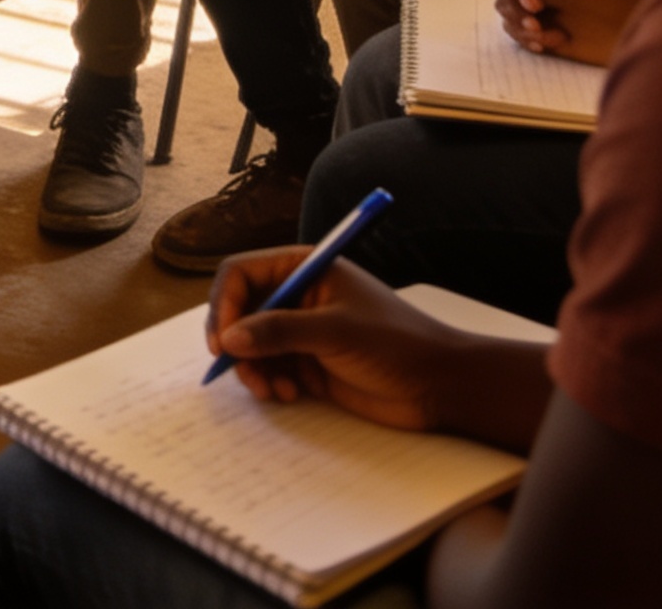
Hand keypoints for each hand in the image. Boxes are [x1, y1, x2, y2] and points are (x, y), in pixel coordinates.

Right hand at [207, 251, 459, 429]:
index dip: (225, 303)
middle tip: (239, 371)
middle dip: (237, 342)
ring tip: (272, 390)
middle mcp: (297, 295)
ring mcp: (302, 330)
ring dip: (253, 368)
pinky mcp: (309, 362)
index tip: (223, 341)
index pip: (242, 273)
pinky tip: (290, 394)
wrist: (438, 385)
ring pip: (251, 344)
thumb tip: (229, 339)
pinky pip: (270, 368)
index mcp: (304, 268)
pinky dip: (270, 382)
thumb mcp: (334, 331)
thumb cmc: (394, 343)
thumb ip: (279, 331)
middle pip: (241, 310)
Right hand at [490, 0, 645, 64]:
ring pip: (506, 11)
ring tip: (554, 37)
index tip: (535, 4)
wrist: (637, 29)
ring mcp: (535, 4)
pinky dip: (528, 39)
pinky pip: (517, 32)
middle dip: (513, 6)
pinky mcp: (538, 27)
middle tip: (535, 24)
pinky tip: (552, 42)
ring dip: (522, 25)